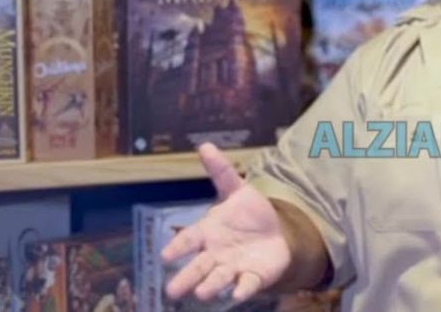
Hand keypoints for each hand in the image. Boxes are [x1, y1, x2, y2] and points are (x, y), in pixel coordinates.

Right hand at [162, 143, 291, 302]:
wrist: (275, 233)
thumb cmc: (248, 214)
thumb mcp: (237, 190)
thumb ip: (222, 172)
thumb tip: (205, 145)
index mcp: (208, 232)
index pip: (189, 239)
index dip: (178, 247)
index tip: (165, 256)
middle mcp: (216, 253)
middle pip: (198, 267)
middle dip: (186, 278)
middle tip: (172, 291)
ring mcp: (234, 267)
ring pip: (219, 279)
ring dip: (210, 286)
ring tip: (202, 294)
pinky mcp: (253, 277)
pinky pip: (247, 284)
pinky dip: (242, 289)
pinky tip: (238, 293)